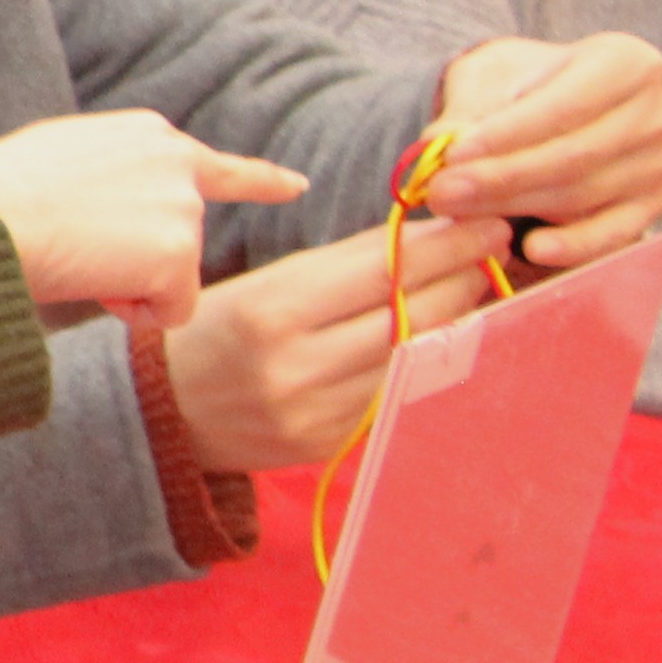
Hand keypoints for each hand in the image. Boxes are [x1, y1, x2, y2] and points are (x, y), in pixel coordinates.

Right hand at [0, 110, 306, 325]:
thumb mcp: (64, 157)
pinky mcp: (179, 254)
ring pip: (173, 278)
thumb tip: (116, 208)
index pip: (216, 164)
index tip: (297, 185)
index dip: (261, 179)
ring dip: (130, 284)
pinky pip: (171, 312)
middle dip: (139, 260)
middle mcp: (177, 163)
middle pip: (180, 240)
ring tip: (77, 258)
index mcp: (148, 135)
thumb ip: (113, 173)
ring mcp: (183, 209)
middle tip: (79, 251)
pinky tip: (97, 284)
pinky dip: (137, 312)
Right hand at [156, 217, 516, 474]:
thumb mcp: (265, 283)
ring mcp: (317, 409)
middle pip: (410, 311)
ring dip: (459, 315)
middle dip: (463, 272)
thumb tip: (428, 237)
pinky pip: (399, 392)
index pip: (383, 269)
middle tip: (495, 243)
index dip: (444, 244)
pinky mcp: (330, 441)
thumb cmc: (218, 331)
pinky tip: (446, 333)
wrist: (165, 411)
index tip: (483, 221)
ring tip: (477, 284)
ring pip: (414, 354)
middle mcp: (297, 363)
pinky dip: (430, 358)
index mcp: (273, 309)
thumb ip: (342, 266)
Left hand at [425, 31, 661, 267]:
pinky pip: (611, 234)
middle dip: (501, 177)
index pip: (566, 103)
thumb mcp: (490, 77)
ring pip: (581, 194)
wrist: (549, 105)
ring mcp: (657, 164)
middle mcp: (654, 114)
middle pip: (574, 155)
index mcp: (627, 62)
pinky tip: (530, 249)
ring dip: (514, 207)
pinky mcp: (648, 207)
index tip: (452, 155)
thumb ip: (468, 108)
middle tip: (440, 192)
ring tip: (455, 211)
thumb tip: (439, 144)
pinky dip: (572, 245)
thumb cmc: (518, 84)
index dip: (509, 133)